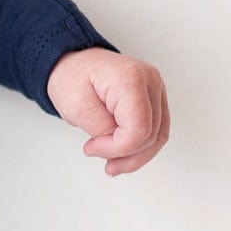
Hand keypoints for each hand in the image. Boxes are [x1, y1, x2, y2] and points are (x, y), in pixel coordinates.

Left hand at [46, 47, 167, 175]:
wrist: (73, 64)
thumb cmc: (72, 79)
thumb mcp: (77, 108)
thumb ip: (102, 130)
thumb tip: (120, 147)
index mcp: (131, 78)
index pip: (139, 128)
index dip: (118, 148)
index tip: (92, 148)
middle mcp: (151, 81)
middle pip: (152, 135)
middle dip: (126, 155)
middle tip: (101, 159)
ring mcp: (155, 89)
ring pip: (158, 136)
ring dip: (136, 156)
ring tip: (113, 165)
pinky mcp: (153, 99)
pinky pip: (155, 130)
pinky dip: (140, 147)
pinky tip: (123, 156)